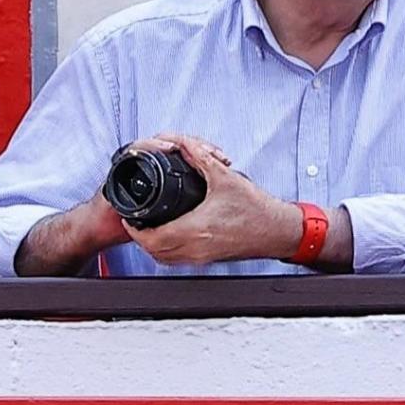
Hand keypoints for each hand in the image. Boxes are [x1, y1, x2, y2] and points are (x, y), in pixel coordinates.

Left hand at [121, 133, 300, 267]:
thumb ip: (200, 158)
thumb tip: (183, 144)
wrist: (274, 230)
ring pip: (164, 259)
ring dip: (152, 246)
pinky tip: (171, 236)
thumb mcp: (225, 177)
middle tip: (135, 221)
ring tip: (148, 228)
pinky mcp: (207, 260)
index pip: (151, 237)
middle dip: (140, 237)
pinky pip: (177, 260)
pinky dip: (167, 251)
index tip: (129, 216)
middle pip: (153, 251)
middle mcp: (194, 248)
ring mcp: (200, 257)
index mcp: (194, 228)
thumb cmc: (255, 209)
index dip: (134, 229)